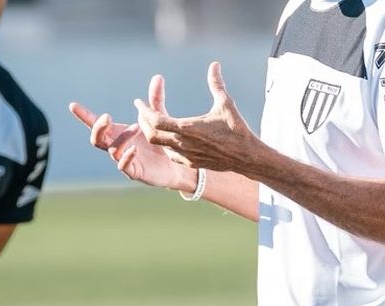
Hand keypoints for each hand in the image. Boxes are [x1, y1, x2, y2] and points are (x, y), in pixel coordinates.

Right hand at [69, 83, 194, 191]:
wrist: (177, 167)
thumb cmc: (162, 143)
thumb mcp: (159, 119)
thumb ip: (155, 100)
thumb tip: (158, 76)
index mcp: (119, 133)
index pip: (97, 124)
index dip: (84, 116)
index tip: (73, 105)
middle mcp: (118, 146)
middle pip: (96, 139)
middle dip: (98, 127)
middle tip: (107, 116)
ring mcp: (124, 160)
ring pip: (112, 150)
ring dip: (122, 137)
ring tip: (137, 127)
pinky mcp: (135, 172)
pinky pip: (124, 166)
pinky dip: (126, 157)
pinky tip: (135, 149)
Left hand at [134, 62, 257, 173]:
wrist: (246, 156)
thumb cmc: (237, 129)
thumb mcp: (226, 104)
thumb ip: (216, 84)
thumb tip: (214, 64)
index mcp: (188, 128)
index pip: (156, 120)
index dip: (144, 111)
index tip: (138, 102)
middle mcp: (183, 144)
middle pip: (152, 134)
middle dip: (143, 122)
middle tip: (141, 111)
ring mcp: (186, 155)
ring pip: (159, 145)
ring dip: (152, 133)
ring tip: (150, 121)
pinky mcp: (191, 162)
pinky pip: (170, 154)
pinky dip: (164, 144)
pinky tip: (166, 136)